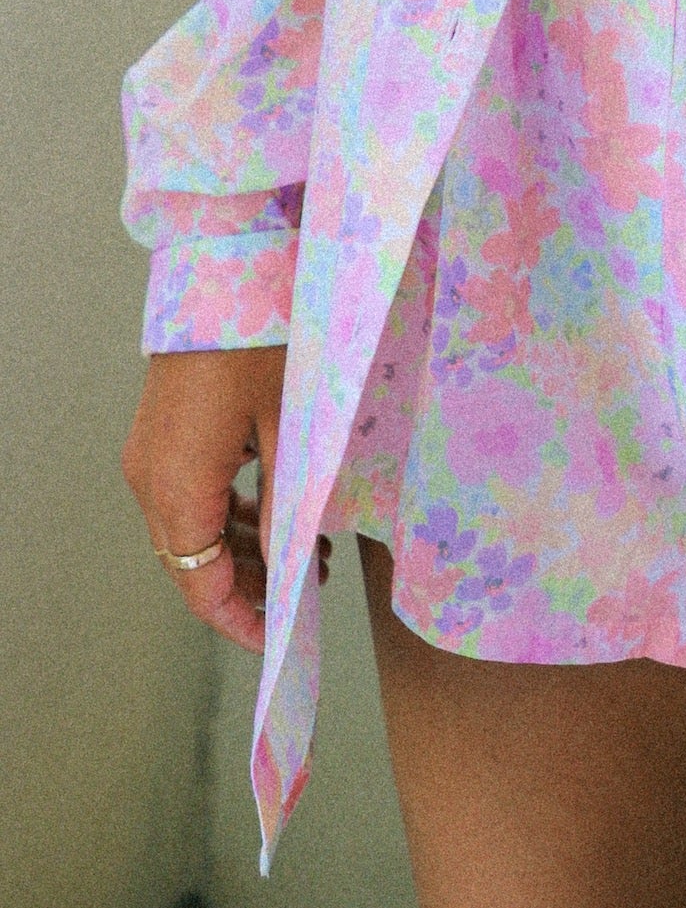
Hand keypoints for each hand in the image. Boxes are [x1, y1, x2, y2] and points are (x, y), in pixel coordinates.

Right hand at [121, 346, 326, 651]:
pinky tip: (276, 513)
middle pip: (194, 561)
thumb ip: (288, 502)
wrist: (224, 267)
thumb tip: (294, 563)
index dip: (240, 620)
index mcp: (177, 485)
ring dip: (243, 549)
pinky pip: (191, 494)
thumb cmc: (261, 339)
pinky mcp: (164, 432)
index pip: (200, 583)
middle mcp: (151, 477)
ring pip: (193, 530)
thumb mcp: (291, 426)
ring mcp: (152, 454)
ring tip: (307, 552)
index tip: (280, 639)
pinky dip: (230, 514)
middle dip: (251, 584)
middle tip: (311, 587)